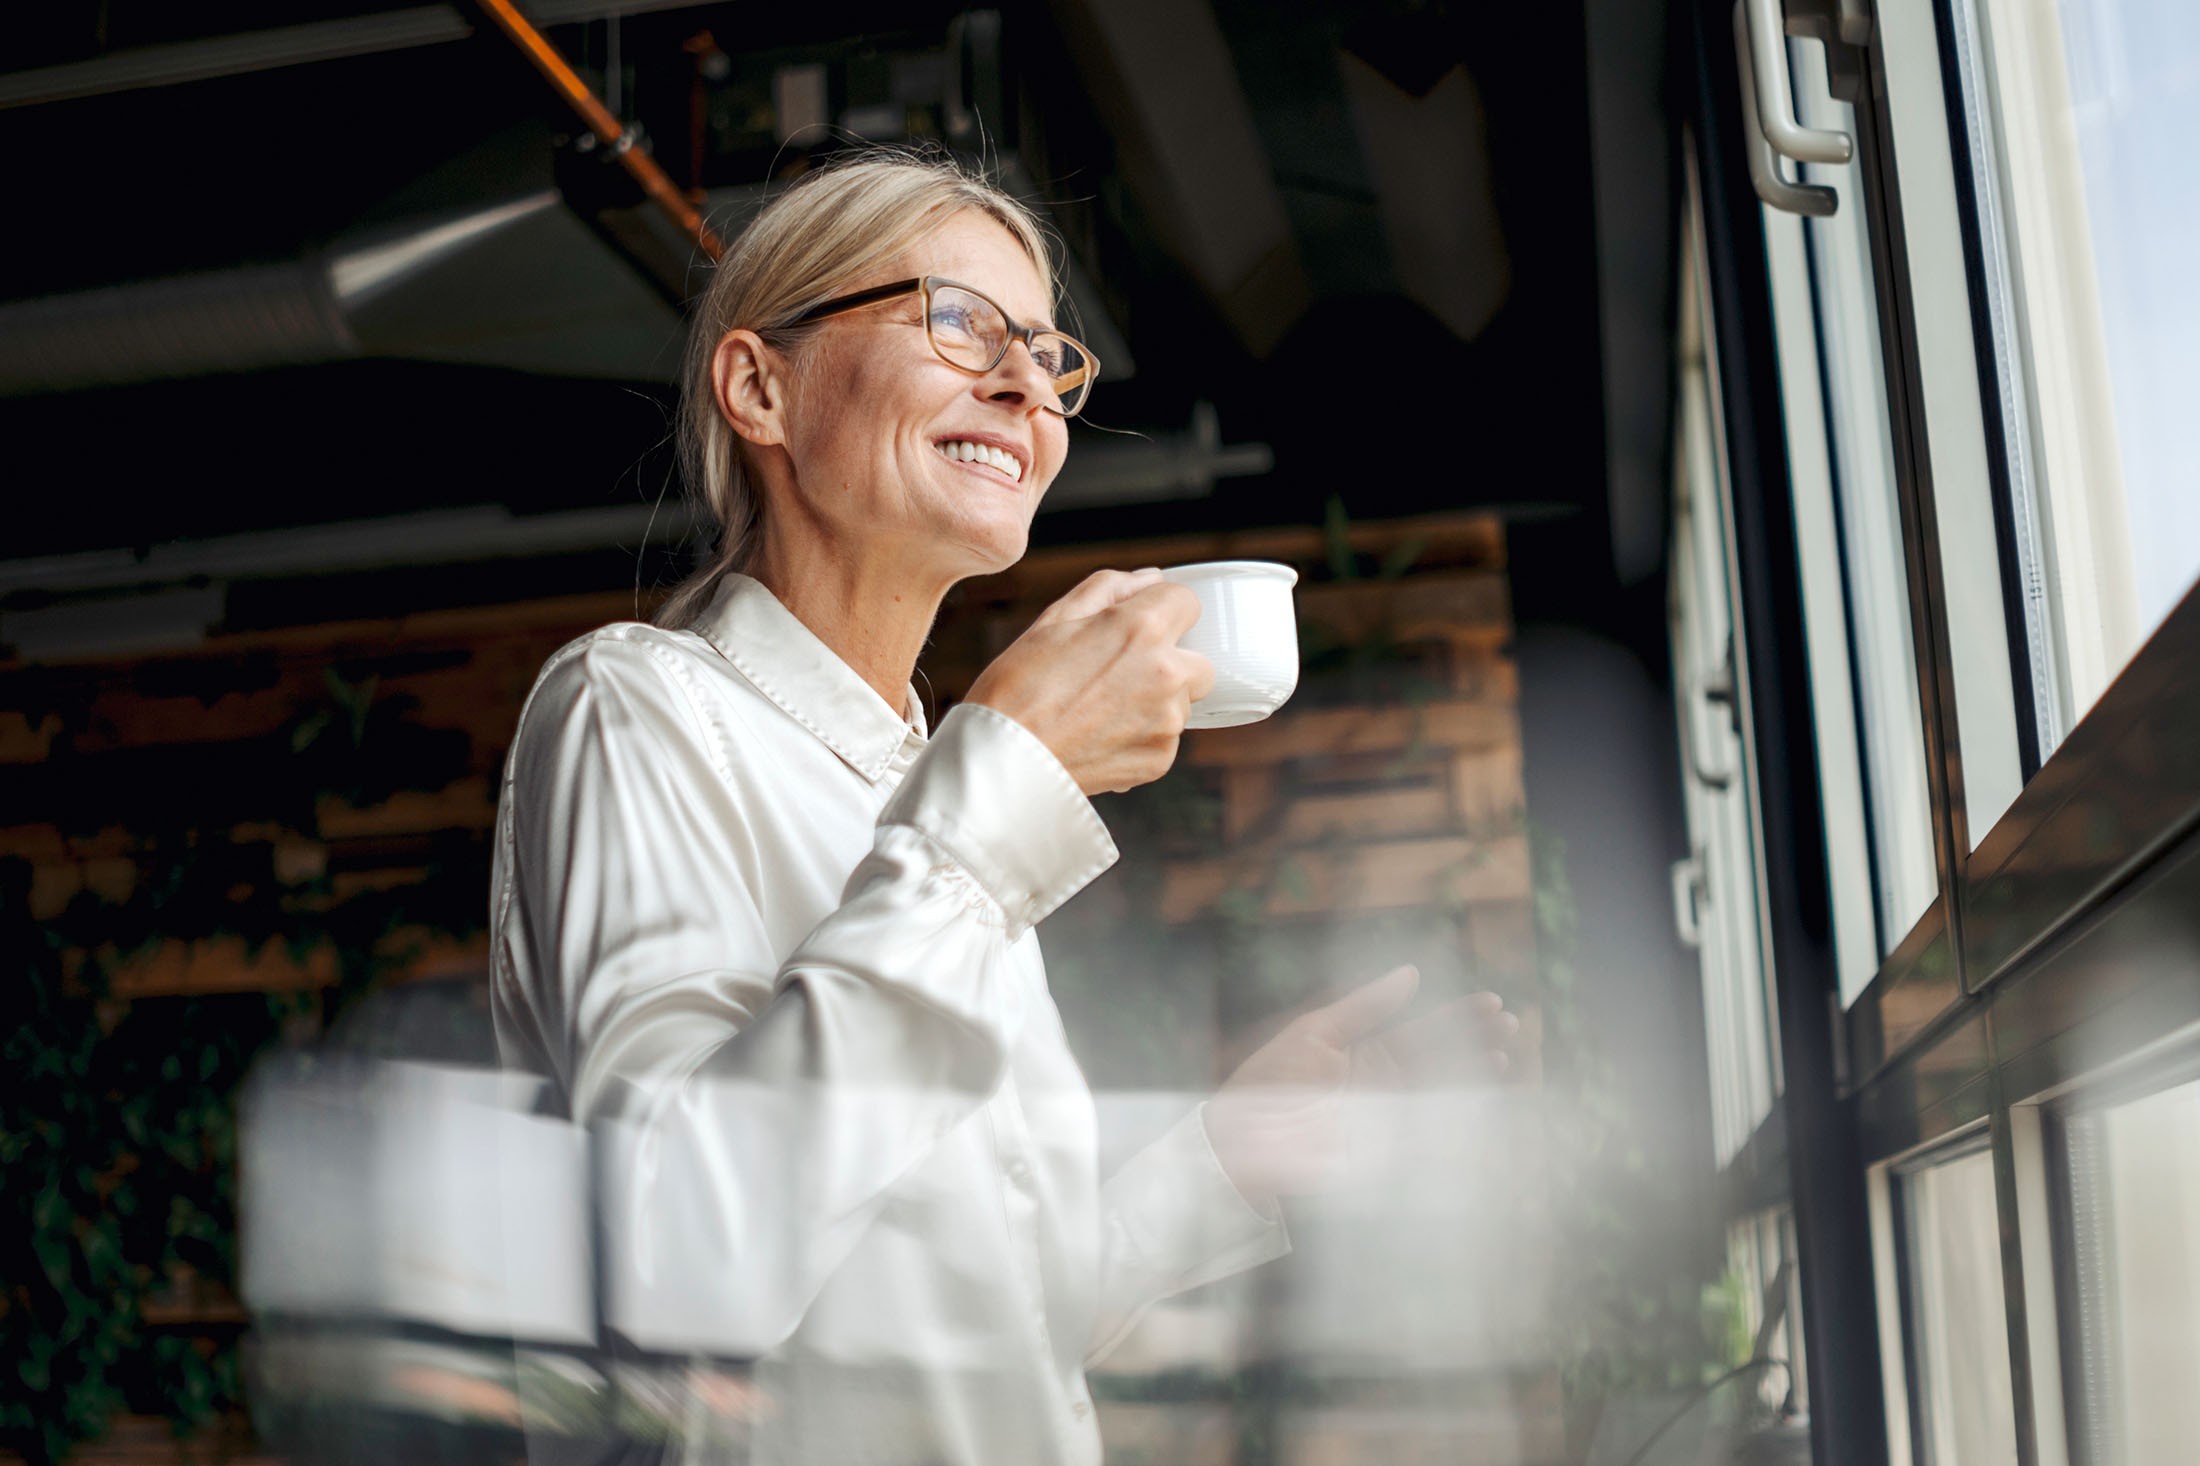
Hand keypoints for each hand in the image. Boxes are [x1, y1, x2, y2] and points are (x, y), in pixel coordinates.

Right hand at [965, 569, 1214, 794]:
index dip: (1162, 609)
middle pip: (1200, 660)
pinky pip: (1165, 738)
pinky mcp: (1160, 760)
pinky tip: (1100, 735)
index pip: (1188, 601)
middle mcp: (1167, 674)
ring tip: (1101, 709)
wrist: (1002, 761)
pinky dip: (1142, 736)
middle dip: (1171, 661)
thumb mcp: (1054, 618)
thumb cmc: (1017, 687)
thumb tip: (1150, 580)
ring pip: (1182, 703)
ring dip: (1156, 701)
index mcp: (1143, 629)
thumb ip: (1110, 588)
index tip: (1139, 625)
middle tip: (1120, 673)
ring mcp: (1167, 722)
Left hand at [1202, 966, 1517, 1207]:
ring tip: (1504, 1057)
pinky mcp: (1388, 1150)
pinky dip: (1459, 1120)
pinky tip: (1483, 1102)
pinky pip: (1431, 1133)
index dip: (1459, 1016)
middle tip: (1511, 1024)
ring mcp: (1391, 1117)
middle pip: (1444, 1059)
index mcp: (1370, 1050)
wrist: (1244, 1141)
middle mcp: (1387, 1083)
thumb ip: (1365, 1007)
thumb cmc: (1270, 1082)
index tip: (1491, 1001)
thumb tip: (1411, 973)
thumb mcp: (1315, 1033)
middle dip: (1477, 1041)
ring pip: (1443, 1093)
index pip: (1425, 1029)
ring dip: (1475, 1076)